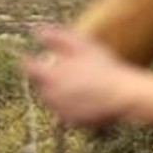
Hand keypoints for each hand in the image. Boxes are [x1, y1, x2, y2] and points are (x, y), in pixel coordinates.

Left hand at [22, 25, 139, 126]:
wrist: (124, 95)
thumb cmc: (105, 68)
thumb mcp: (83, 46)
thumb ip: (57, 37)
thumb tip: (38, 30)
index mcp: (49, 75)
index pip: (28, 67)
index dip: (30, 61)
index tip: (35, 58)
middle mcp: (50, 95)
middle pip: (42, 84)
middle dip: (51, 77)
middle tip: (72, 71)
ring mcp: (60, 110)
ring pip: (53, 98)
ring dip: (61, 91)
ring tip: (83, 84)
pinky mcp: (72, 121)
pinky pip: (67, 111)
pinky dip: (73, 104)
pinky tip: (90, 97)